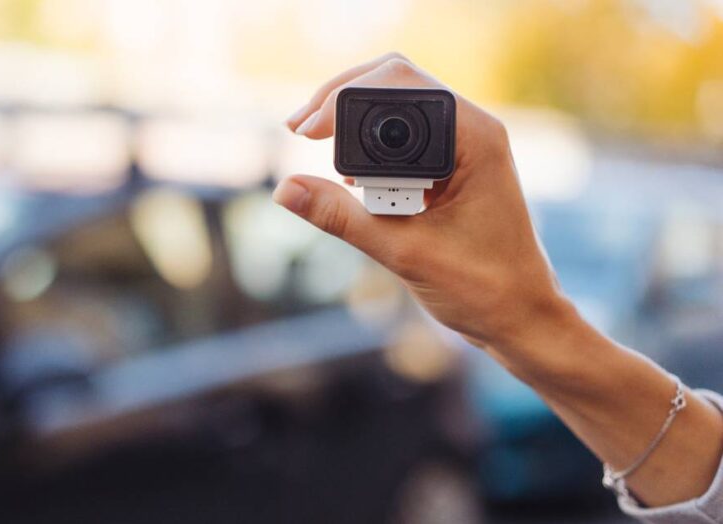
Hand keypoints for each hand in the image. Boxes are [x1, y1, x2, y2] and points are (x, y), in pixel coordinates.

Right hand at [276, 54, 576, 367]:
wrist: (522, 318)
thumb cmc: (482, 289)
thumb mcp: (402, 251)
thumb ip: (342, 218)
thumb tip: (286, 190)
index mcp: (475, 139)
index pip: (399, 84)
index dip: (344, 97)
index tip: (306, 132)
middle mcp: (473, 130)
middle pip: (396, 82)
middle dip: (342, 99)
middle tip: (298, 129)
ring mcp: (465, 146)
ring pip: (398, 106)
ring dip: (352, 120)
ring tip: (311, 140)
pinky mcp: (454, 165)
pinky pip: (405, 136)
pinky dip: (369, 145)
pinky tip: (346, 173)